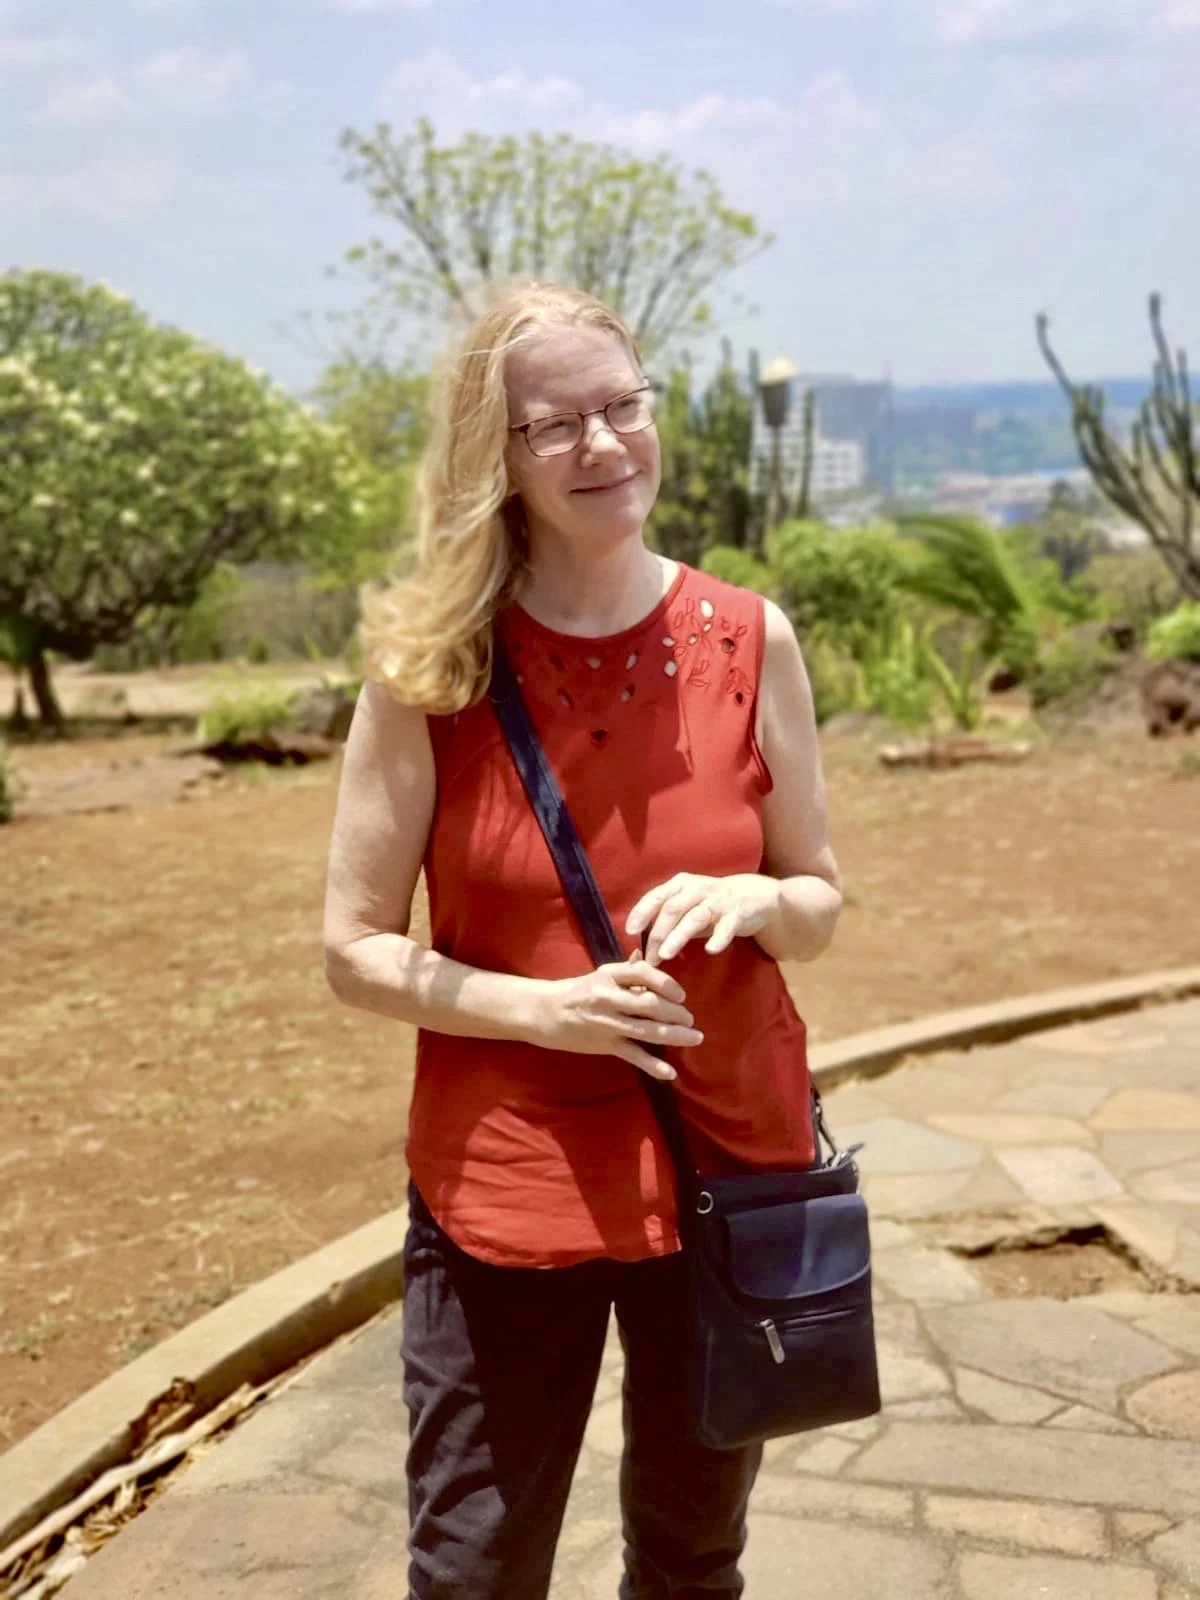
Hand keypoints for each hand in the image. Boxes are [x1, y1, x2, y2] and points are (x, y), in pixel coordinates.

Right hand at [529, 959, 701, 1079]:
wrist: (546, 1013)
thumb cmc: (578, 992)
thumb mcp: (600, 975)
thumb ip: (627, 970)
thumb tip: (646, 956)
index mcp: (609, 975)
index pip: (643, 973)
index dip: (667, 983)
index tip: (681, 994)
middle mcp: (609, 997)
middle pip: (650, 1004)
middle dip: (676, 1013)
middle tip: (690, 1018)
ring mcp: (607, 1022)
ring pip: (647, 1030)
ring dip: (675, 1035)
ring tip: (694, 1037)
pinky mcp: (605, 1044)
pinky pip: (633, 1055)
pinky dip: (652, 1066)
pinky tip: (670, 1073)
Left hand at [626, 873, 780, 966]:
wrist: (755, 894)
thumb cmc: (712, 902)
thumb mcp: (688, 903)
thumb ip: (669, 919)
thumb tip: (644, 944)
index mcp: (682, 884)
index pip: (657, 896)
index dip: (642, 912)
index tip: (630, 930)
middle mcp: (698, 888)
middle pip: (673, 909)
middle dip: (658, 933)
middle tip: (650, 957)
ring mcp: (719, 900)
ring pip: (695, 917)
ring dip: (679, 936)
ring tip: (667, 955)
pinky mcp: (738, 912)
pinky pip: (727, 925)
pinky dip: (719, 937)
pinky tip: (711, 949)